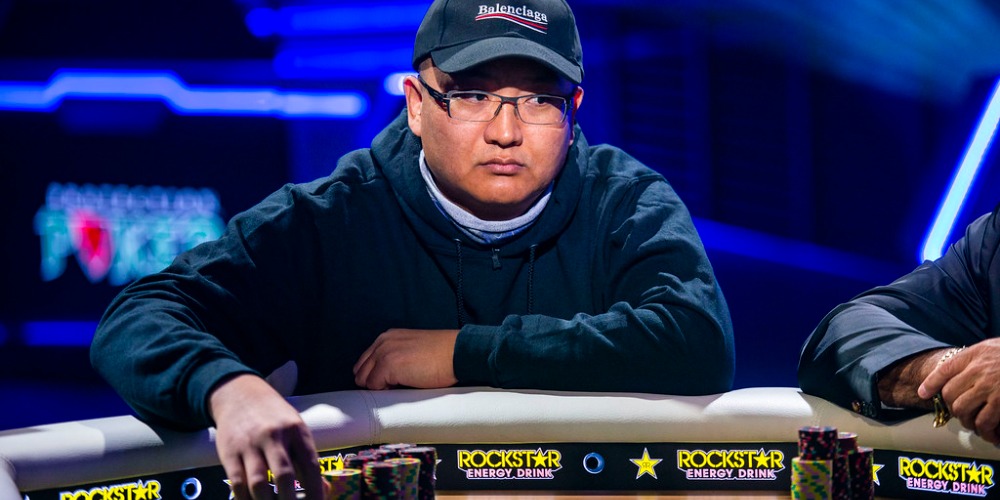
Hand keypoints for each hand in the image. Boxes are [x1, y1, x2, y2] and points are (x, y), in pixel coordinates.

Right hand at [209, 374, 327, 499]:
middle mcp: (274, 436)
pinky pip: (237, 483)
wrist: (239, 393)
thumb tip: (322, 491)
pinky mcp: (229, 452)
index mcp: (297, 430)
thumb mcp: (296, 429)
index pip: (311, 466)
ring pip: (259, 483)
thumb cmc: (274, 417)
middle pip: (284, 476)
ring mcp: (250, 444)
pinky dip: (245, 499)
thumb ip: (307, 459)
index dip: (316, 492)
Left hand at [353, 328, 458, 389]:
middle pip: (361, 371)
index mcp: (387, 337)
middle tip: (394, 388)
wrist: (457, 353)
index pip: (365, 361)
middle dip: (373, 382)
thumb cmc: (441, 355)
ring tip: (399, 388)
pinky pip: (374, 387)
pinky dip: (385, 393)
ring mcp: (384, 353)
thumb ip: (396, 356)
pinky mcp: (388, 365)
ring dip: (379, 388)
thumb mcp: (412, 349)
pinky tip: (402, 389)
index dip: (374, 376)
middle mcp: (382, 342)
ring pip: (364, 380)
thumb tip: (385, 378)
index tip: (388, 384)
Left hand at [918, 339, 999, 443]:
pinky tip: (990, 434)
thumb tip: (954, 371)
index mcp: (974, 355)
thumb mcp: (990, 347)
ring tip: (974, 426)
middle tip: (961, 414)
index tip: (922, 393)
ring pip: (963, 410)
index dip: (930, 384)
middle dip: (953, 408)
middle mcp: (978, 371)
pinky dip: (985, 431)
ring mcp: (990, 387)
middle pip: (950, 395)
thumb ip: (973, 357)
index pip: (943, 370)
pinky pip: (985, 421)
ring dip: (966, 422)